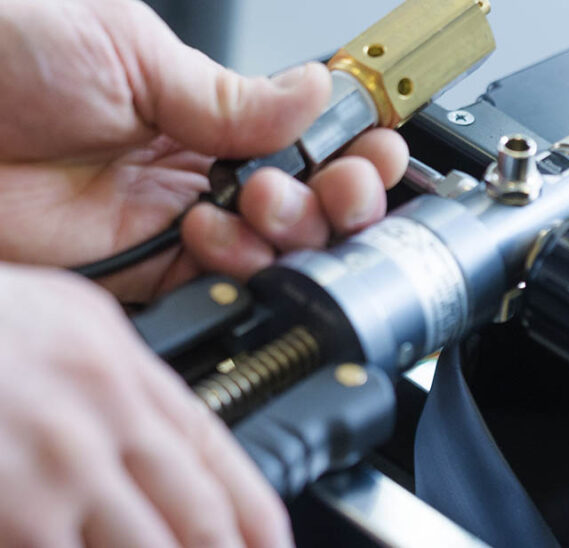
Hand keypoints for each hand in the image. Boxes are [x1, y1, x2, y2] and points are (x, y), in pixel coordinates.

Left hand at [0, 0, 407, 301]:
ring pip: (281, 247)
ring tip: (258, 199)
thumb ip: (230, 92)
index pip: (309, 134)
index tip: (375, 151)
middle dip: (343, 197)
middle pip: (313, 198)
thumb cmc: (3, 66)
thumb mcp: (130, 50)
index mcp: (210, 108)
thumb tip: (315, 93)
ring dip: (292, 229)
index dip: (353, 147)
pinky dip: (239, 264)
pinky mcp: (153, 271)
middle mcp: (206, 168)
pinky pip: (225, 280)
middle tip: (337, 186)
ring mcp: (184, 222)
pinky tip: (212, 233)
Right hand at [0, 263, 291, 546]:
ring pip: (143, 547)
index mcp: (121, 369)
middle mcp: (100, 421)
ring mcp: (51, 471)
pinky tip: (83, 547)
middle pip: (196, 518)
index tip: (270, 544)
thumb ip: (120, 377)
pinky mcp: (11, 510)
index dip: (255, 514)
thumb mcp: (67, 317)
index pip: (218, 456)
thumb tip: (161, 432)